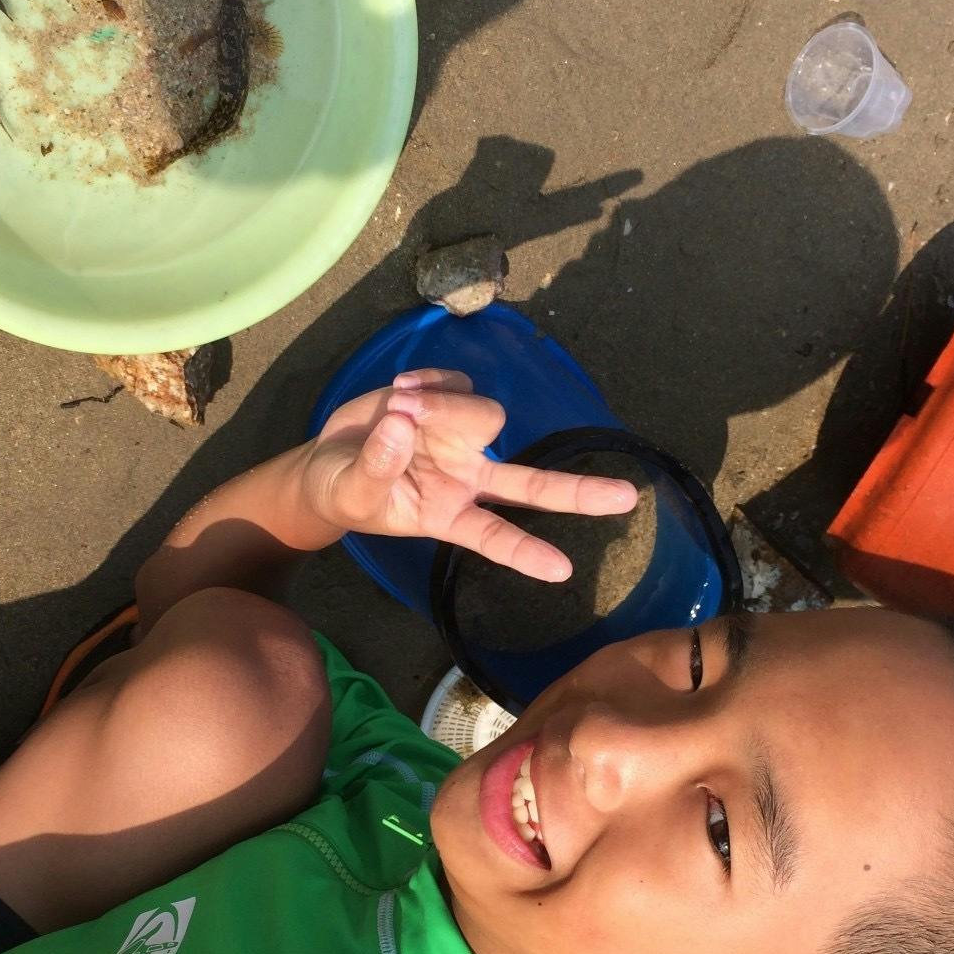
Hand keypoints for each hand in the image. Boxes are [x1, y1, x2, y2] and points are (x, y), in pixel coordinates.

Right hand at [301, 370, 637, 580]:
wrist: (325, 463)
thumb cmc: (345, 493)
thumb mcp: (353, 493)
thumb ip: (378, 465)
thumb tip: (403, 424)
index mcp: (450, 516)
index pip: (495, 539)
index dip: (526, 553)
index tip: (563, 571)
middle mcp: (468, 479)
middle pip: (531, 486)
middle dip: (578, 493)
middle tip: (627, 499)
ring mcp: (462, 440)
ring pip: (486, 417)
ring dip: (444, 408)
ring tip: (397, 406)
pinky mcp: (447, 402)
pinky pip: (458, 384)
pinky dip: (431, 383)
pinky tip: (399, 389)